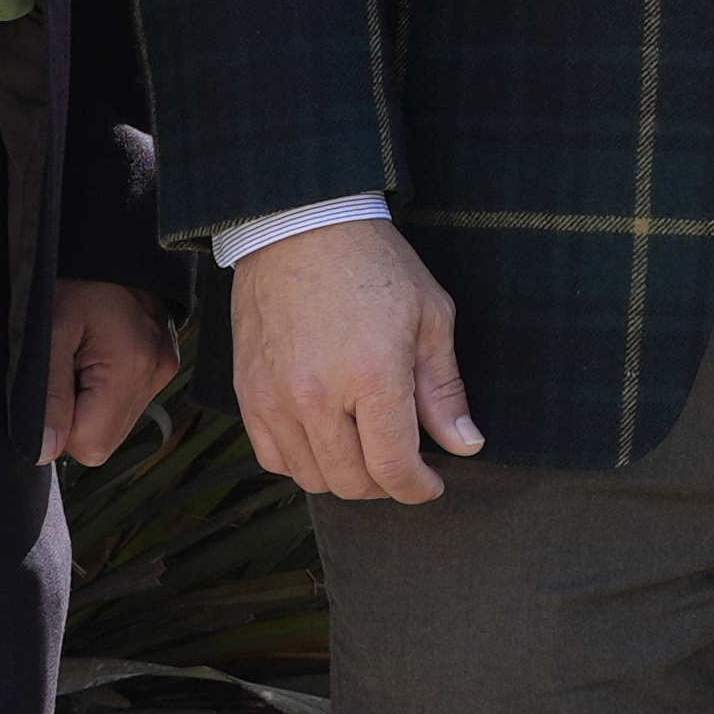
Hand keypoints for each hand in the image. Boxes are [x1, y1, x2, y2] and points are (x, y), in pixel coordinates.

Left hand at [40, 278, 179, 471]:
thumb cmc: (75, 278)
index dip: (60, 428)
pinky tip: (95, 356)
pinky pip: (126, 402)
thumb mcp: (49, 329)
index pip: (91, 446)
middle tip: (63, 368)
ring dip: (90, 404)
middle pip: (104, 439)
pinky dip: (105, 390)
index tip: (51, 387)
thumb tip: (46, 451)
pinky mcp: (163, 364)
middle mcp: (156, 374)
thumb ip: (47, 394)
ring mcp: (164, 369)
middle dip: (75, 416)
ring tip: (79, 358)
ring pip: (114, 423)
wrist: (111, 239)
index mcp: (130, 366)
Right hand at [232, 220, 482, 506]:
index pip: (394, 468)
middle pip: (352, 483)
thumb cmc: (372, 263)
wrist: (300, 224)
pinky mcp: (248, 391)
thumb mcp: (429, 316)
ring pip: (311, 478)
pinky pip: (272, 457)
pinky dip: (301, 461)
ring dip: (344, 476)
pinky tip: (325, 437)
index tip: (431, 484)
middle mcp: (317, 394)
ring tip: (364, 448)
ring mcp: (275, 396)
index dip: (418, 489)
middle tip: (401, 463)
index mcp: (372, 374)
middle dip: (385, 485)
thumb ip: (444, 390)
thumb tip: (465, 445)